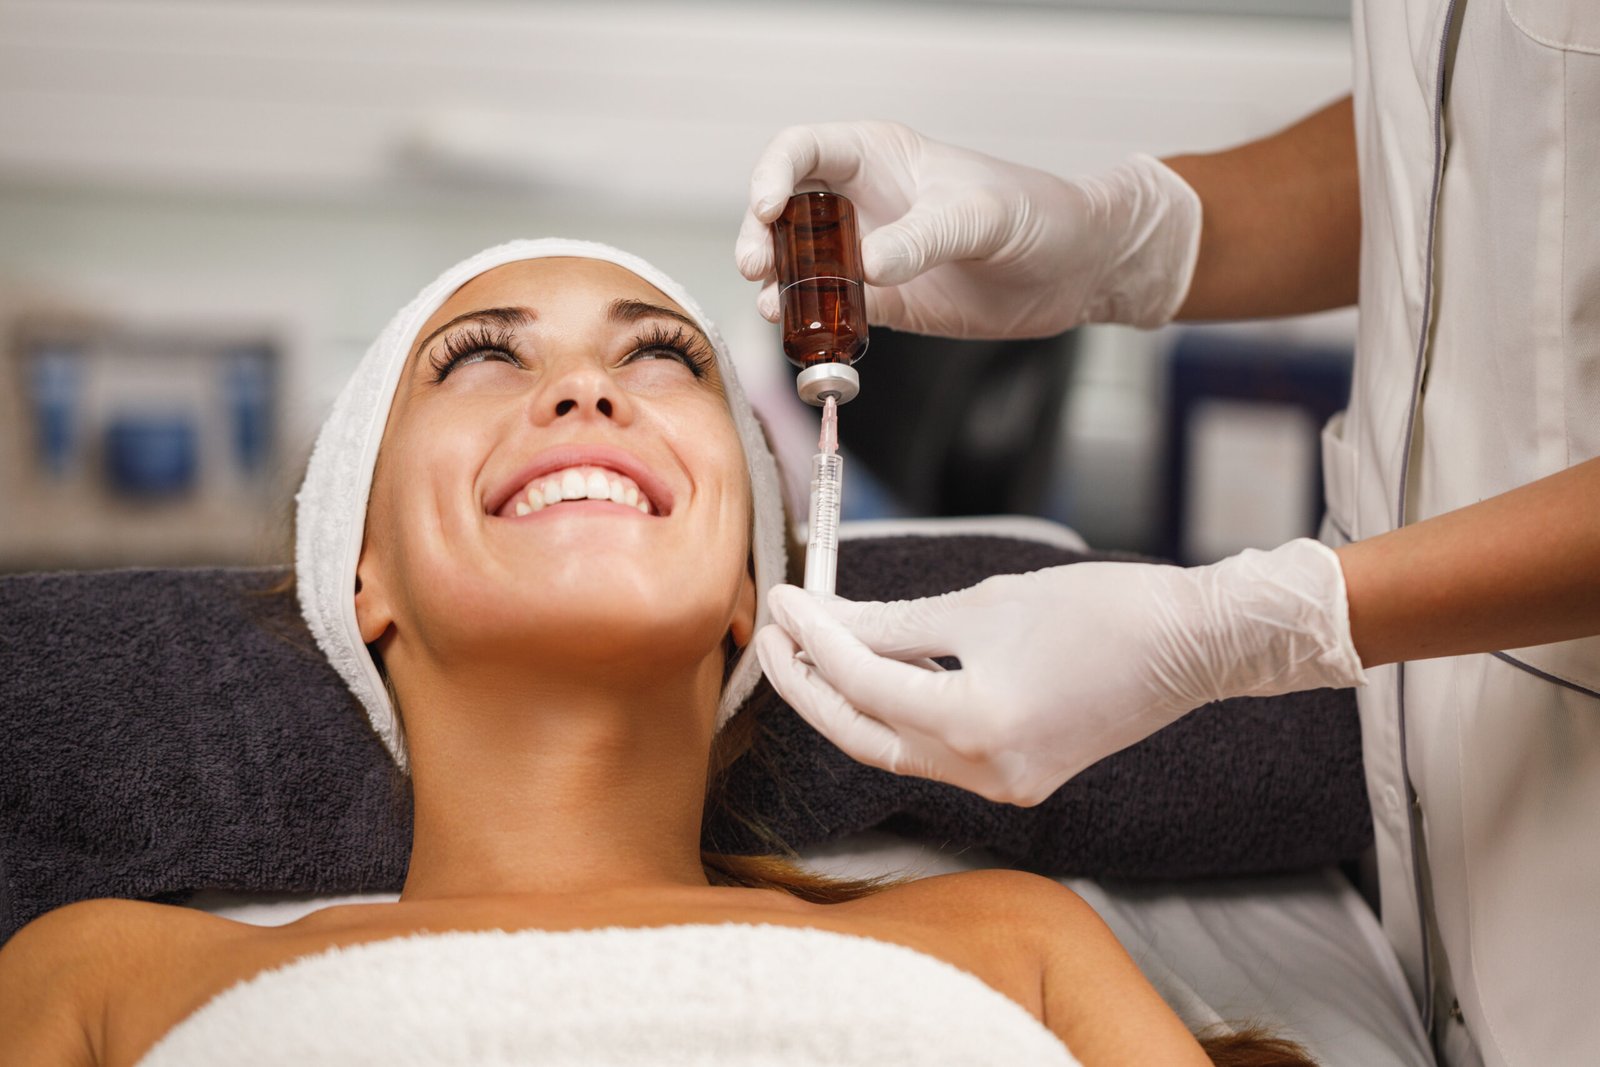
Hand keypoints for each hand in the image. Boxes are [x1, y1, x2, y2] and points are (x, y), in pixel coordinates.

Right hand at [734, 120, 1202, 337]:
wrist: (1079, 269)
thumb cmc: (1039, 215)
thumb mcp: (982, 216)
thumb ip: (924, 237)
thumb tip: (867, 267)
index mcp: (879, 155)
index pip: (803, 151)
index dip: (773, 175)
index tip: (768, 206)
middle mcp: (863, 202)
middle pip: (784, 211)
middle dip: (761, 235)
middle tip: (757, 266)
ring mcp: (869, 253)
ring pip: (799, 264)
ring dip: (777, 283)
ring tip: (774, 304)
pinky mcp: (885, 303)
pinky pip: (832, 310)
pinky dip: (810, 322)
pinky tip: (802, 332)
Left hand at [754, 539, 1365, 805]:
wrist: (1191, 644)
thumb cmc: (1101, 611)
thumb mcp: (983, 606)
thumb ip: (892, 624)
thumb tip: (822, 619)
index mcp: (976, 726)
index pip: (864, 682)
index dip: (814, 638)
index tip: (784, 599)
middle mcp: (985, 773)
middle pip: (865, 735)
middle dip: (810, 686)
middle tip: (775, 634)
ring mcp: (1004, 785)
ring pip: (897, 749)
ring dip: (850, 700)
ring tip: (811, 645)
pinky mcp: (1018, 777)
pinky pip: (935, 751)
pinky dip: (900, 712)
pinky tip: (874, 670)